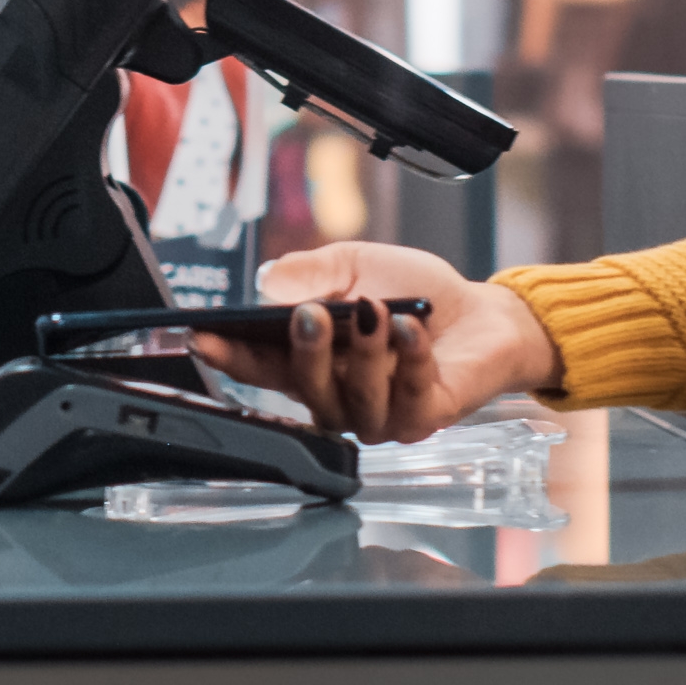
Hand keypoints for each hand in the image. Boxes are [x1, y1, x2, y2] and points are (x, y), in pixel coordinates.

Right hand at [186, 242, 561, 447]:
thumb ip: (311, 273)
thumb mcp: (354, 266)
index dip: (228, 356)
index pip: (260, 367)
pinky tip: (411, 326)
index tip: (203, 336)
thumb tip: (270, 285)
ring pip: (357, 401)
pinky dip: (408, 358)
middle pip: (305, 392)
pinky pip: (410, 396)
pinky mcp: (425, 419)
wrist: (482, 313)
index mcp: (311, 362)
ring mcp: (381, 415)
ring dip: (364, 354)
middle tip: (311, 315)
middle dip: (305, 354)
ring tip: (375, 310)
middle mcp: (339, 397)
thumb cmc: (414, 292)